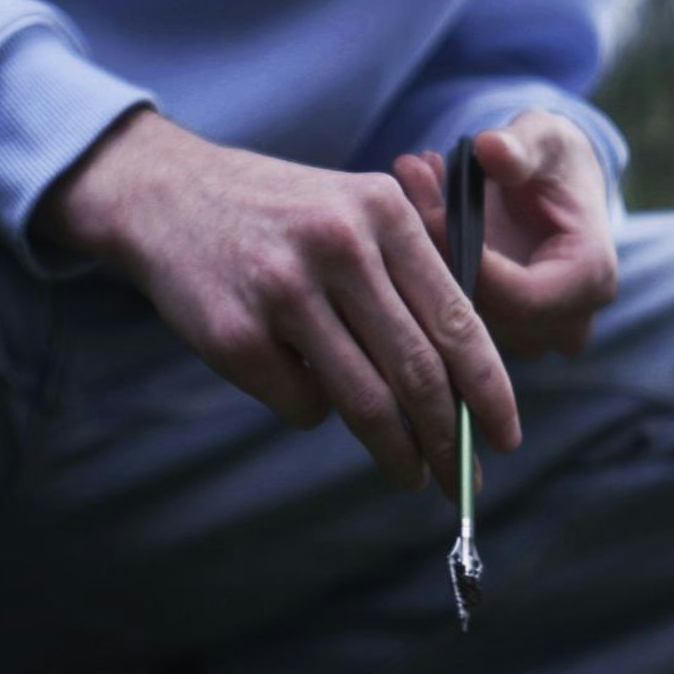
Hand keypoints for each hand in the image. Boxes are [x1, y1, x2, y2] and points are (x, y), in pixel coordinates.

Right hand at [34, 109, 520, 495]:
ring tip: (410, 474)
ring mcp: (283, 291)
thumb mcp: (356, 211)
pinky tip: (307, 388)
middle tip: (465, 480)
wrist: (167, 193)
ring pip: (364, 402)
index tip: (506, 437)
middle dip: (449, 439)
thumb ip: (412, 275)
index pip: (458, 321)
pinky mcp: (235, 334)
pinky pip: (302, 405)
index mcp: (385, 212)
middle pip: (417, 373)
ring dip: (396, 452)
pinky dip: (316, 411)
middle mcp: (340, 246)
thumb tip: (468, 384)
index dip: (490, 390)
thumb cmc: (283, 216)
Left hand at [392, 109, 618, 355]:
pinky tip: (417, 202)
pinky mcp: (504, 328)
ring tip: (413, 181)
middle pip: (488, 307)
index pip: (519, 296)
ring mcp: (534, 332)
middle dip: (440, 248)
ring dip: (429, 251)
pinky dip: (433, 259)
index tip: (430, 209)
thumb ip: (521, 145)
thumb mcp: (545, 137)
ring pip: (465, 310)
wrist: (561, 183)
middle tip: (409, 180)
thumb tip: (489, 147)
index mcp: (590, 279)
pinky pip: (458, 305)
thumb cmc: (558, 159)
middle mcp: (567, 320)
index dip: (469, 260)